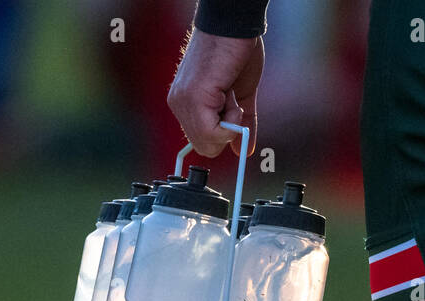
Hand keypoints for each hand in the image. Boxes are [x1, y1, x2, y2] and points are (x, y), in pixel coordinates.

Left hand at [168, 29, 263, 157]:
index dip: (223, 132)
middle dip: (227, 130)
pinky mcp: (193, 100)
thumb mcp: (242, 97)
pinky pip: (214, 133)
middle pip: (205, 147)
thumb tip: (245, 150)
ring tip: (229, 92)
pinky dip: (230, 120)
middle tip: (231, 98)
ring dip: (230, 122)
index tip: (232, 106)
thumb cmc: (236, 51)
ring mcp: (183, 103)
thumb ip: (242, 125)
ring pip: (209, 143)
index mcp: (186, 103)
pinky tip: (229, 94)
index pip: (202, 141)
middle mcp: (179, 105)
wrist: (234, 25)